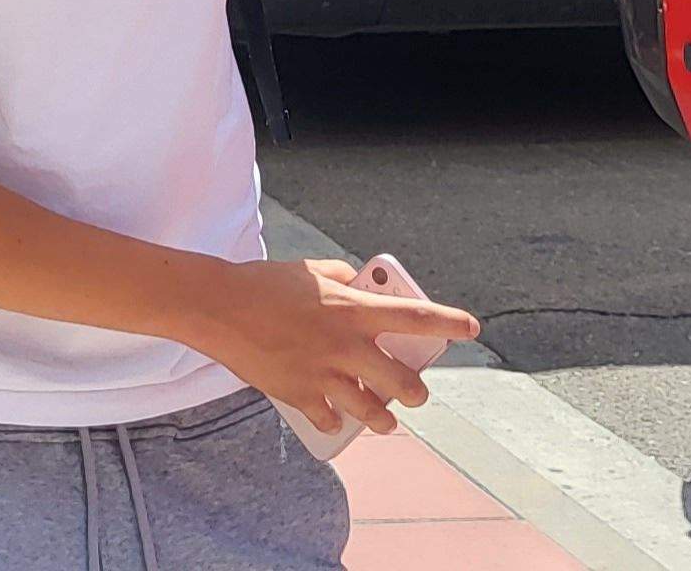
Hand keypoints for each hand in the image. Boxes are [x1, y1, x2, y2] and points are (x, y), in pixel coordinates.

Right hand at [191, 258, 476, 439]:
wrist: (217, 307)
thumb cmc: (263, 283)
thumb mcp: (310, 270)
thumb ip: (342, 278)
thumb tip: (357, 284)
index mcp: (355, 310)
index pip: (418, 317)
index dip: (450, 324)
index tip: (472, 330)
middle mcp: (347, 346)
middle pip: (403, 382)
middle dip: (415, 392)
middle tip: (415, 392)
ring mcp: (325, 375)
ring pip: (373, 412)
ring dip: (383, 419)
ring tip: (385, 421)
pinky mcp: (300, 395)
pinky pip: (330, 420)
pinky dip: (334, 421)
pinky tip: (334, 419)